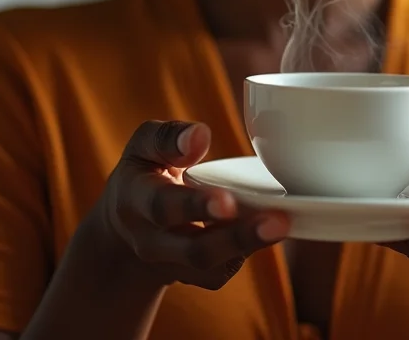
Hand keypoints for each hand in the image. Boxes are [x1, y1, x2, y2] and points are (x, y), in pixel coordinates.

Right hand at [91, 120, 289, 289]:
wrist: (125, 228)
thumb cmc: (144, 171)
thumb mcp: (144, 145)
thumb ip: (168, 137)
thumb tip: (200, 134)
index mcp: (136, 200)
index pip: (163, 206)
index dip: (196, 205)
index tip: (227, 199)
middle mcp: (151, 241)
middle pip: (194, 249)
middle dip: (236, 237)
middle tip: (277, 221)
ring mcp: (172, 264)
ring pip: (211, 267)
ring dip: (249, 247)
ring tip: (283, 225)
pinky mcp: (193, 274)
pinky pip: (219, 274)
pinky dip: (247, 253)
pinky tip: (270, 230)